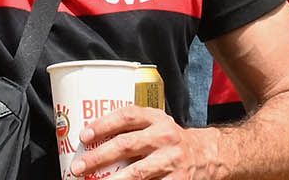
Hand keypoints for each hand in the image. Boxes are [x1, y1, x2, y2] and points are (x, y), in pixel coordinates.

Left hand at [73, 106, 208, 178]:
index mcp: (157, 119)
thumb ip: (134, 128)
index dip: (104, 124)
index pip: (128, 116)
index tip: (84, 135)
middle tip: (78, 167)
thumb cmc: (173, 140)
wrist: (210, 154)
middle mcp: (165, 137)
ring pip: (137, 173)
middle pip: (127, 145)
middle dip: (99, 157)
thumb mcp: (158, 125)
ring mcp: (171, 161)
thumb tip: (92, 139)